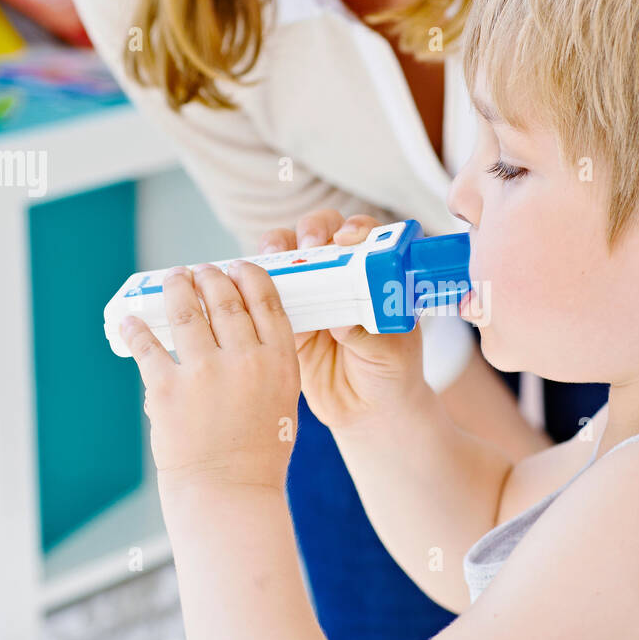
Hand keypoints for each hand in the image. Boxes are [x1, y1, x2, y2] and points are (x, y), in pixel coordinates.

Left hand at [120, 258, 300, 493]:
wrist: (228, 492)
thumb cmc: (259, 453)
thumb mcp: (283, 401)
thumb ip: (270, 362)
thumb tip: (245, 327)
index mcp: (280, 362)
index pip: (266, 301)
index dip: (250, 276)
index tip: (238, 266)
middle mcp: (245, 360)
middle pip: (226, 298)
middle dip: (211, 276)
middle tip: (201, 270)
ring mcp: (205, 373)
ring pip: (188, 310)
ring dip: (178, 287)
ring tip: (174, 278)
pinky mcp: (168, 389)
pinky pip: (148, 346)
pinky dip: (138, 328)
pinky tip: (132, 318)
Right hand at [258, 209, 429, 431]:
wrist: (365, 410)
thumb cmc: (390, 372)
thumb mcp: (390, 353)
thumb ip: (371, 336)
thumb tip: (344, 323)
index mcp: (374, 273)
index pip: (364, 235)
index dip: (353, 229)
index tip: (346, 241)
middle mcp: (339, 274)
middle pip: (320, 233)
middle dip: (311, 231)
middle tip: (308, 247)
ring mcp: (308, 292)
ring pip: (286, 255)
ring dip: (276, 249)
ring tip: (273, 261)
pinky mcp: (283, 316)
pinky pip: (262, 294)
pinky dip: (252, 286)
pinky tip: (247, 289)